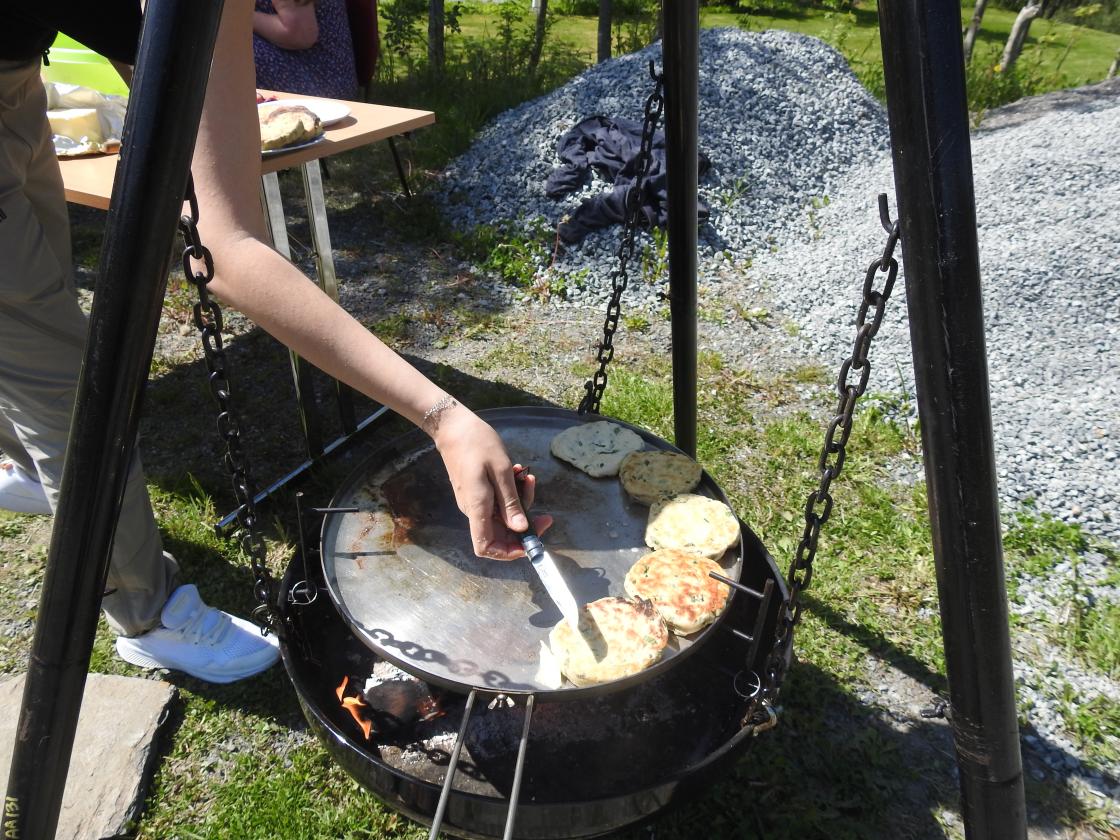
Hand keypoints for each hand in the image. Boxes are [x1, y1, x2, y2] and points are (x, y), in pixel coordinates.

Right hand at [431, 405, 551, 558]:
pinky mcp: (478, 493)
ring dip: (520, 502)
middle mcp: (474, 510)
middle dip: (525, 525)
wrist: (454, 426)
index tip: (529, 541)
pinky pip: (498, 502)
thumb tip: (521, 529)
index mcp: (477, 508)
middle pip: (500, 534)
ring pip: (503, 516)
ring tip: (527, 478)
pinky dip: (512, 493)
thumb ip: (511, 502)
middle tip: (545, 514)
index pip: (486, 548)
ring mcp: (475, 502)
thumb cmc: (477, 444)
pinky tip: (518, 474)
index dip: (508, 552)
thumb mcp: (501, 470)